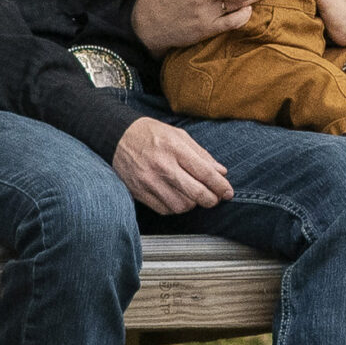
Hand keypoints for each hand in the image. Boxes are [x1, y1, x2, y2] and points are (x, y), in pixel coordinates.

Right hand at [113, 117, 232, 212]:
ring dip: (193, 204)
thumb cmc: (152, 134)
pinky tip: (178, 198)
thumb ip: (202, 155)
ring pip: (182, 206)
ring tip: (194, 196)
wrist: (118, 137)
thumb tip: (221, 172)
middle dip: (212, 200)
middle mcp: (162, 166)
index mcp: (175, 148)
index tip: (228, 192)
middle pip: (196, 194)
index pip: (205, 173)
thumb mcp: (179, 136)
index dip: (221, 186)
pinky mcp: (140, 193)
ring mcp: (149, 181)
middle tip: (215, 198)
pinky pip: (165, 210)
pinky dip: (176, 207)